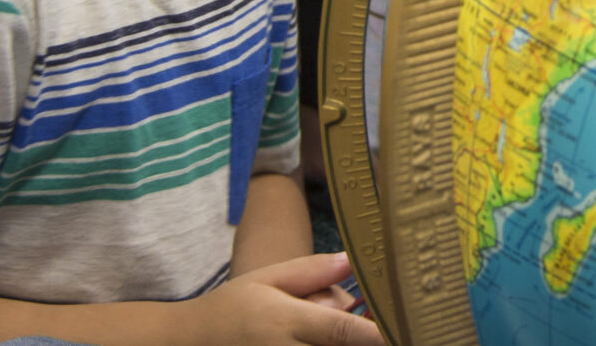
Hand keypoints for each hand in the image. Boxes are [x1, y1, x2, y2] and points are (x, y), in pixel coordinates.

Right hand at [190, 253, 383, 345]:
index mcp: (287, 321)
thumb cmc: (234, 308)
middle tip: (392, 326)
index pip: (343, 330)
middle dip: (370, 339)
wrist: (189, 343)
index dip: (378, 334)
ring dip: (346, 345)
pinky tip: (316, 337)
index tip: (406, 328)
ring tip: (339, 328)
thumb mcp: (269, 279)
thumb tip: (354, 259)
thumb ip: (313, 272)